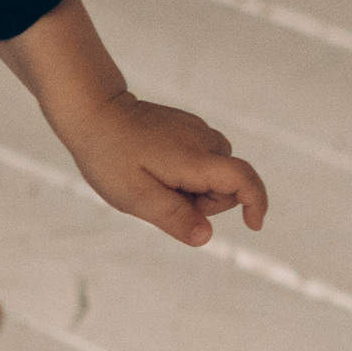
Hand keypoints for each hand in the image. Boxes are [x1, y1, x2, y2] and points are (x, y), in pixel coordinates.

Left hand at [61, 87, 268, 246]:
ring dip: (194, 189)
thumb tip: (206, 237)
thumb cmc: (110, 157)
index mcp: (195, 158)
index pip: (243, 179)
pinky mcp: (189, 128)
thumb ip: (174, 217)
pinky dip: (187, 174)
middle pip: (228, 185)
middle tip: (161, 198)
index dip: (256, 203)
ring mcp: (197, 130)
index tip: (253, 225)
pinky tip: (157, 169)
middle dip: (204, 203)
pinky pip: (201, 160)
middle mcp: (204, 140)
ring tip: (156, 183)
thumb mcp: (136, 197)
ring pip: (215, 174)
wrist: (95, 113)